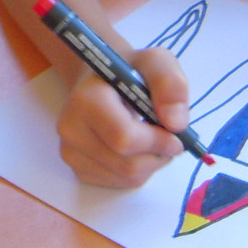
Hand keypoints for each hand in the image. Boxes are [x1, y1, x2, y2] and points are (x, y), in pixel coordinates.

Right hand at [56, 45, 190, 187]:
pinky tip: (135, 150)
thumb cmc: (129, 72)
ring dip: (150, 164)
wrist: (101, 82)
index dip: (158, 142)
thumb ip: (170, 84)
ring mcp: (71, 153)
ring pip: (127, 178)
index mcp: (86, 100)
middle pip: (128, 165)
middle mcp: (71, 129)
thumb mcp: (156, 63)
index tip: (177, 135)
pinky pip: (119, 183)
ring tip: (151, 140)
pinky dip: (137, 172)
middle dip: (158, 156)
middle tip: (168, 139)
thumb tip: (176, 123)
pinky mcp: (78, 169)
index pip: (124, 138)